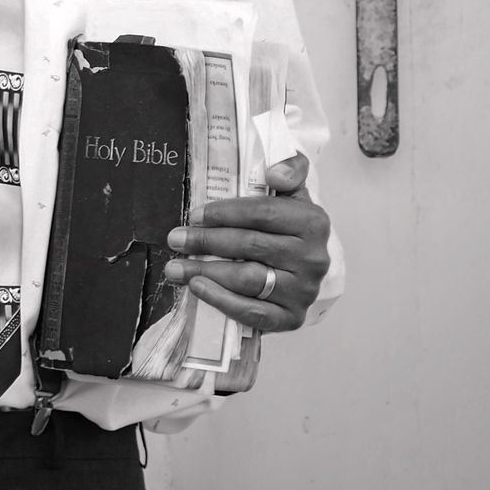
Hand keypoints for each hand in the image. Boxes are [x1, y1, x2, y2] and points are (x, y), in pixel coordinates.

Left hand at [163, 151, 331, 331]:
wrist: (301, 273)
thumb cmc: (287, 231)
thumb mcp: (293, 196)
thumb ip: (291, 171)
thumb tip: (274, 174)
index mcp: (313, 223)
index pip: (263, 214)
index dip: (226, 213)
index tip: (195, 214)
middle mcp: (312, 258)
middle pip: (251, 245)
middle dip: (207, 241)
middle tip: (176, 239)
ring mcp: (303, 291)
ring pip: (248, 279)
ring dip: (206, 272)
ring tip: (176, 268)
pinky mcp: (291, 319)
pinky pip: (253, 312)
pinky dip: (222, 300)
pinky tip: (198, 288)